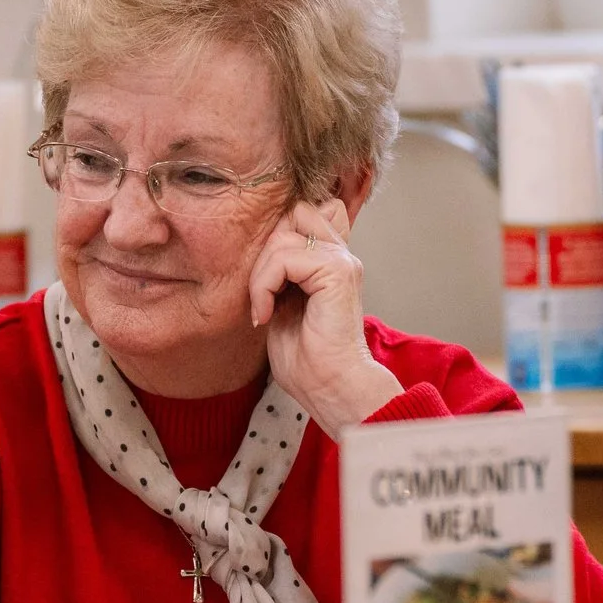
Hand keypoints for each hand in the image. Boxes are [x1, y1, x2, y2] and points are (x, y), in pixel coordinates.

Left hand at [251, 199, 401, 435]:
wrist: (331, 388)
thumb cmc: (307, 359)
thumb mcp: (283, 304)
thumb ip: (280, 271)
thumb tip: (262, 248)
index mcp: (331, 259)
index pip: (304, 213)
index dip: (278, 236)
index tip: (267, 284)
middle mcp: (341, 254)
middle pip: (295, 213)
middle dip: (267, 250)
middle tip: (262, 294)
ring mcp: (342, 261)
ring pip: (282, 237)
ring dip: (261, 275)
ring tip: (263, 309)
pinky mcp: (337, 272)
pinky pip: (284, 258)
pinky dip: (264, 286)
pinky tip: (266, 315)